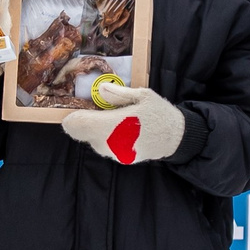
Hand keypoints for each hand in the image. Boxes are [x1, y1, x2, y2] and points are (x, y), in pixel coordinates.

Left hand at [60, 86, 187, 164]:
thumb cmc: (160, 114)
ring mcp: (116, 154)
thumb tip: (101, 91)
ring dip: (99, 130)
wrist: (177, 139)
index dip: (72, 118)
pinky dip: (109, 138)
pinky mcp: (122, 159)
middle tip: (102, 111)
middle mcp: (110, 143)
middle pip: (84, 134)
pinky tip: (124, 130)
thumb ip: (118, 94)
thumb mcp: (143, 96)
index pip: (77, 126)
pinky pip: (106, 147)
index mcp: (113, 125)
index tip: (78, 110)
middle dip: (88, 122)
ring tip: (118, 119)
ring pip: (94, 141)